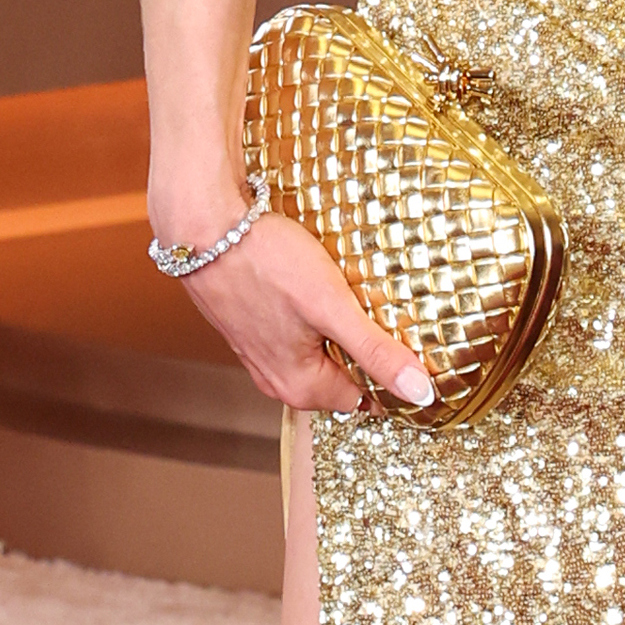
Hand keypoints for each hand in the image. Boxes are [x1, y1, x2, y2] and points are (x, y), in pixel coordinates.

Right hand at [154, 201, 434, 417]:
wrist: (203, 226)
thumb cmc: (265, 263)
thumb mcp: (332, 306)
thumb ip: (376, 352)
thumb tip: (420, 393)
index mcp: (301, 387)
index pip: (368, 397)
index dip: (393, 369)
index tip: (411, 339)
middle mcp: (277, 381)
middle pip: (343, 374)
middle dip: (365, 347)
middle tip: (380, 306)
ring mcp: (260, 355)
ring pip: (320, 350)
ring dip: (340, 328)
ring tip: (350, 292)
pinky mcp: (250, 327)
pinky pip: (298, 332)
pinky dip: (314, 315)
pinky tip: (318, 286)